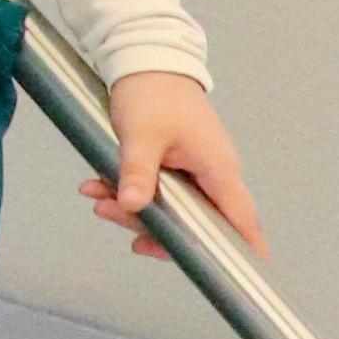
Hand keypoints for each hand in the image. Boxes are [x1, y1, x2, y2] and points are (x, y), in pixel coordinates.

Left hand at [87, 69, 266, 259]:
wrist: (143, 56)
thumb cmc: (152, 91)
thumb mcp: (141, 135)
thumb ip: (138, 172)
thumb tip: (132, 206)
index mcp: (218, 169)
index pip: (241, 222)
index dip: (244, 253)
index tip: (242, 282)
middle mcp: (213, 174)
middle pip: (194, 223)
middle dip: (150, 226)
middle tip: (110, 216)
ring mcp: (194, 169)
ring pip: (169, 208)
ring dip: (130, 207)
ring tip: (94, 196)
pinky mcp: (174, 163)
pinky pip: (155, 190)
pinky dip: (128, 190)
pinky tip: (96, 185)